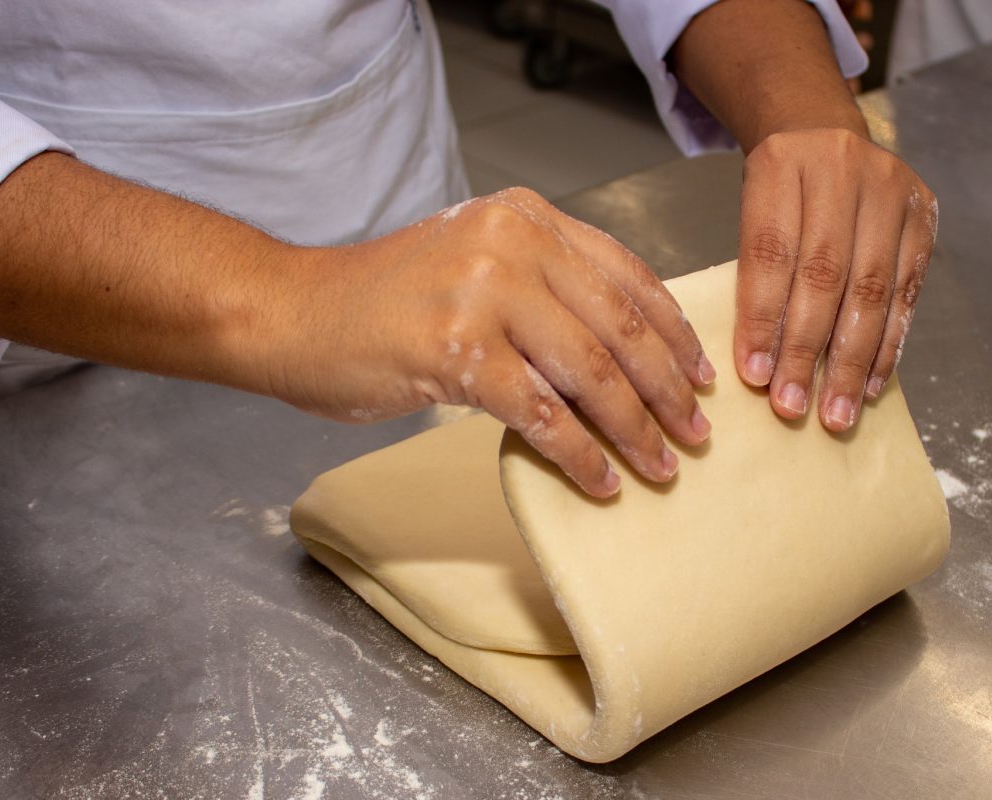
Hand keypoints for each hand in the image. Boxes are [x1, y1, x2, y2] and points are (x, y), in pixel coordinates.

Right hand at [268, 188, 716, 496]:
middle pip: (619, 326)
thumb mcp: (468, 265)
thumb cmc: (376, 301)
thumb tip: (612, 357)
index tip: (700, 376)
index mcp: (523, 216)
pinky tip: (599, 482)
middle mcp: (511, 241)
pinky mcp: (457, 349)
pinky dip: (579, 455)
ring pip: (590, 372)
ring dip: (635, 429)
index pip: (626, 274)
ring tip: (660, 466)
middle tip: (696, 435)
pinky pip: (542, 414)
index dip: (672, 333)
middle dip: (667, 390)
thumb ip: (538, 289)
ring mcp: (483, 292)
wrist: (290, 314)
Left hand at [734, 128, 937, 430]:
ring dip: (851, 359)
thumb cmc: (775, 188)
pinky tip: (870, 382)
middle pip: (824, 275)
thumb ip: (753, 269)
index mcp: (780, 166)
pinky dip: (888, 343)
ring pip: (871, 287)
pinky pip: (907, 289)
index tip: (754, 375)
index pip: (771, 254)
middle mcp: (840, 173)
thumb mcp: (747, 209)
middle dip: (806, 350)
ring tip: (834, 411)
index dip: (763, 319)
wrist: (819, 130)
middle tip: (791, 405)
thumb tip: (757, 361)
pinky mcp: (923, 214)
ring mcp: (889, 191)